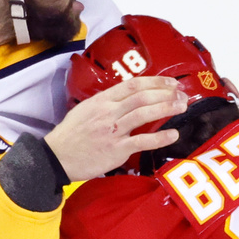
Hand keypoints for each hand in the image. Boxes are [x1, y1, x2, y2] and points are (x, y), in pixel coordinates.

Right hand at [45, 76, 187, 180]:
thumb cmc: (71, 134)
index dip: (155, 81)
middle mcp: (108, 112)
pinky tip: (173, 134)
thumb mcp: (85, 110)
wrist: (56, 157)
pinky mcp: (116, 150)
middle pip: (142, 97)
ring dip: (166, 108)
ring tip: (182, 107)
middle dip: (166, 93)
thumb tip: (127, 98)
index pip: (133, 85)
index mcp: (102, 100)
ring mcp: (113, 130)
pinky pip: (142, 141)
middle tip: (182, 94)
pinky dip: (160, 138)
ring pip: (144, 114)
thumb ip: (106, 103)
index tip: (171, 82)